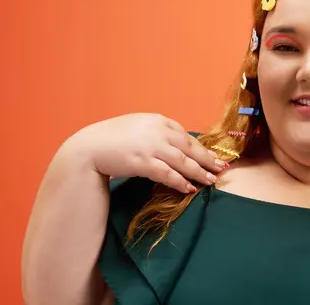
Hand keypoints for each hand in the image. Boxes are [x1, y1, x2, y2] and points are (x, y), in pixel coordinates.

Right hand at [65, 113, 226, 192]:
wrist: (88, 148)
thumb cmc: (112, 139)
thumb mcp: (138, 128)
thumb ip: (157, 133)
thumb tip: (177, 147)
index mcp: (158, 120)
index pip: (185, 135)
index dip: (201, 148)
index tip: (213, 156)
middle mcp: (157, 131)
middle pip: (189, 148)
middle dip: (207, 159)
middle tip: (222, 168)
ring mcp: (150, 146)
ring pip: (182, 162)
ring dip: (199, 173)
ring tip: (210, 181)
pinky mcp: (143, 162)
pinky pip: (168, 174)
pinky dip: (180, 182)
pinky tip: (189, 188)